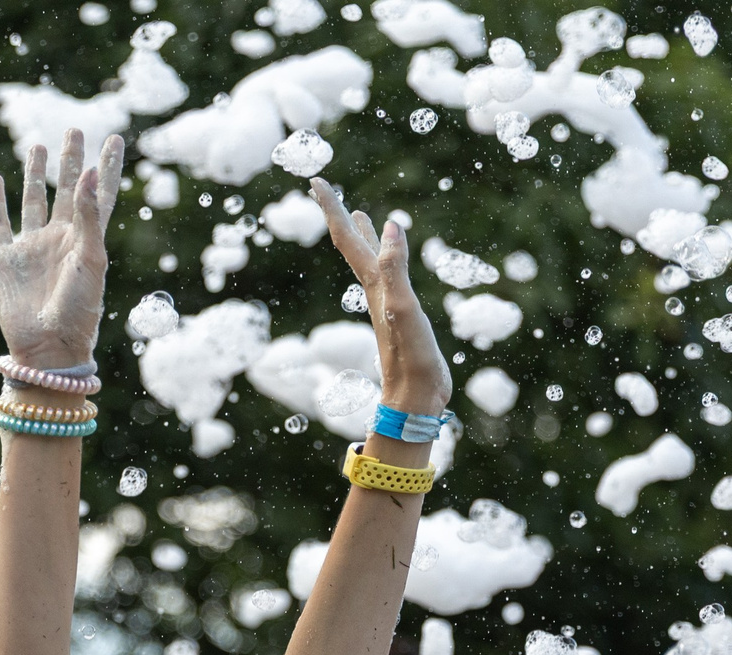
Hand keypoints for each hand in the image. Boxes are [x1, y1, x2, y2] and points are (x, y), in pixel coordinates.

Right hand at [0, 129, 125, 373]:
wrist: (46, 347)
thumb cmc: (77, 309)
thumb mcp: (90, 259)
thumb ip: (89, 215)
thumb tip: (89, 171)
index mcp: (87, 239)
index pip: (100, 194)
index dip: (108, 167)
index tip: (115, 138)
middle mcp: (60, 239)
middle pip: (67, 189)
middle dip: (71, 160)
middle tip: (74, 130)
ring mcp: (31, 248)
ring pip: (34, 200)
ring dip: (35, 173)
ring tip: (37, 145)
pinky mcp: (4, 259)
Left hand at [312, 178, 453, 415]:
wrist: (415, 397)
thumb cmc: (410, 358)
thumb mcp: (403, 309)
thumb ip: (396, 269)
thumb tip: (390, 226)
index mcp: (373, 284)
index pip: (347, 239)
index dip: (332, 208)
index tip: (315, 181)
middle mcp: (375, 290)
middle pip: (352, 246)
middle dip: (339, 216)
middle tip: (326, 190)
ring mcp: (387, 302)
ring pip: (370, 260)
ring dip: (362, 237)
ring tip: (359, 216)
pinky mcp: (400, 314)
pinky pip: (389, 277)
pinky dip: (387, 260)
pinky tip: (390, 261)